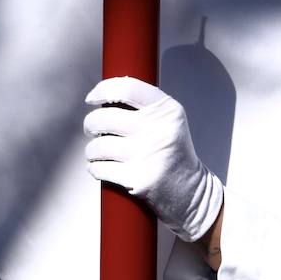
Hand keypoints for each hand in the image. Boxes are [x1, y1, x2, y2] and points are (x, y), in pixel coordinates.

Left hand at [84, 76, 222, 241]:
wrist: (190, 191)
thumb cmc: (171, 153)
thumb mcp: (169, 121)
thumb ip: (143, 106)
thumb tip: (104, 94)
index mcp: (168, 111)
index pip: (128, 88)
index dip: (103, 90)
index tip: (92, 98)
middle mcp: (159, 130)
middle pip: (105, 118)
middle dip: (90, 124)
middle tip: (92, 129)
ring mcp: (148, 155)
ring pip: (98, 145)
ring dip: (91, 150)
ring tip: (96, 152)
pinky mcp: (138, 179)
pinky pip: (100, 168)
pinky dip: (94, 168)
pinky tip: (100, 167)